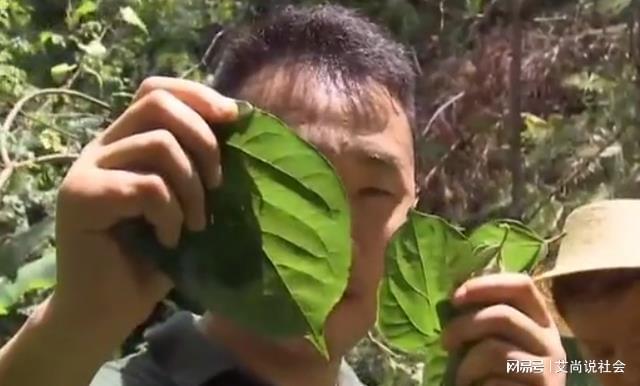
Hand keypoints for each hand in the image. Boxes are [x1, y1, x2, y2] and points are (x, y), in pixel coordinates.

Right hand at [51, 76, 238, 342]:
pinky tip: (168, 240)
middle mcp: (103, 147)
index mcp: (127, 142)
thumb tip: (239, 129)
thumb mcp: (186, 204)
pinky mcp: (81, 197)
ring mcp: (87, 169)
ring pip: (158, 144)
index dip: (197, 95)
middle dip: (203, 139)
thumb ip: (199, 166)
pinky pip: (147, 186)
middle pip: (157, 103)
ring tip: (194, 224)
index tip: (234, 118)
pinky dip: (170, 214)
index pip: (157, 91)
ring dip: (191, 188)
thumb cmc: (153, 259)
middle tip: (218, 184)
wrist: (107, 311)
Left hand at [442, 273, 565, 385]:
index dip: (485, 285)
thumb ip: (484, 320)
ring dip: (467, 365)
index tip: (455, 298)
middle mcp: (551, 340)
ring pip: (495, 351)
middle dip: (464, 326)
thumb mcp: (494, 341)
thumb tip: (456, 296)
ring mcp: (549, 368)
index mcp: (539, 320)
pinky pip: (496, 381)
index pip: (521, 286)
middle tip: (445, 342)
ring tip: (462, 377)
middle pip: (503, 315)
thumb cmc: (497, 375)